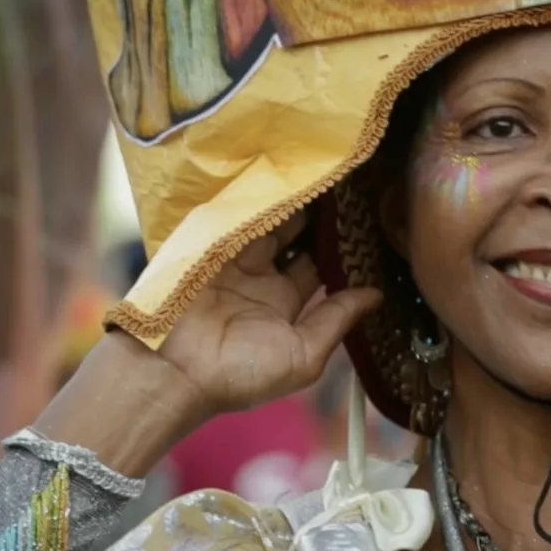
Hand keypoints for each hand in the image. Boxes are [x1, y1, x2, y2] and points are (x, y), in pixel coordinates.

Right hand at [36, 212, 378, 476]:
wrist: (173, 372)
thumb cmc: (241, 374)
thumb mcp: (304, 355)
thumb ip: (337, 319)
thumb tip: (376, 295)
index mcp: (284, 304)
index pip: (320, 266)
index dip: (341, 247)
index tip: (367, 221)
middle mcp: (261, 278)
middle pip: (296, 238)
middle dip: (318, 218)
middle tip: (348, 189)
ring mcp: (233, 259)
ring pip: (270, 222)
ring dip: (293, 203)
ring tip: (324, 175)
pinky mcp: (207, 245)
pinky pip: (237, 217)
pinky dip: (258, 201)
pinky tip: (284, 179)